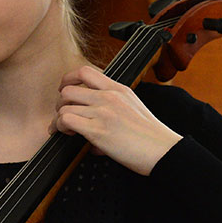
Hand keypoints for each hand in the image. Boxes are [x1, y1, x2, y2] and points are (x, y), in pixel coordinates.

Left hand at [54, 66, 180, 174]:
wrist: (163, 151)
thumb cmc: (151, 135)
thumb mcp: (133, 107)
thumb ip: (113, 105)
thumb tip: (94, 119)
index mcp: (118, 89)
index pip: (85, 72)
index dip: (68, 79)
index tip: (64, 89)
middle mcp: (108, 97)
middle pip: (68, 90)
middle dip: (60, 103)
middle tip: (64, 114)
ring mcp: (103, 112)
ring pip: (64, 105)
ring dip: (59, 118)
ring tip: (65, 129)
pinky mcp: (97, 130)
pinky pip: (66, 120)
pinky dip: (61, 127)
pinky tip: (69, 134)